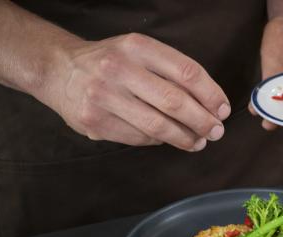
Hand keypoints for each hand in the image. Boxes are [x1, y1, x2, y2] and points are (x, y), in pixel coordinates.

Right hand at [45, 33, 230, 150]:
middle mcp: (119, 69)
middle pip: (175, 102)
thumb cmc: (112, 62)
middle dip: (203, 121)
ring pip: (158, 126)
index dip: (211, 95)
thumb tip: (212, 105)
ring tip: (198, 142)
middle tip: (216, 132)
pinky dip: (160, 141)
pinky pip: (139, 138)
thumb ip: (172, 73)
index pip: (187, 72)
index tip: (223, 110)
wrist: (59, 70)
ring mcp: (104, 96)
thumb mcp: (140, 53)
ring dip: (185, 138)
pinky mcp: (95, 121)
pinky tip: (169, 139)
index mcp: (137, 47)